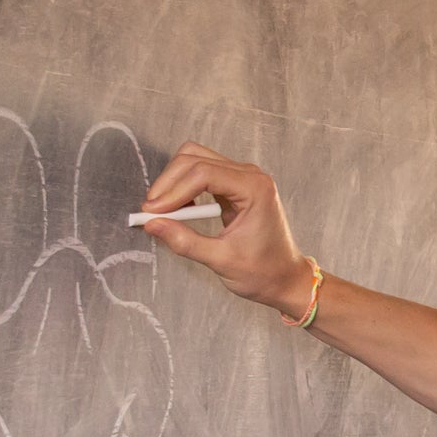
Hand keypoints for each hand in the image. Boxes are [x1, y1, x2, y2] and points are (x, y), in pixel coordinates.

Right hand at [135, 143, 317, 314]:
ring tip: (164, 212)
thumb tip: (152, 225)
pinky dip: (184, 186)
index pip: (203, 173)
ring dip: (173, 182)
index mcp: (255, 189)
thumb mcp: (221, 260)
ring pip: (195, 160)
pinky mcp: (234, 185)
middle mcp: (250, 175)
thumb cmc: (263, 271)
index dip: (173, 191)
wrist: (285, 278)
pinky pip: (201, 173)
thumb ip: (185, 241)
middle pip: (195, 158)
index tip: (152, 212)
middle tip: (151, 213)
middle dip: (168, 183)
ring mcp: (242, 177)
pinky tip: (179, 209)